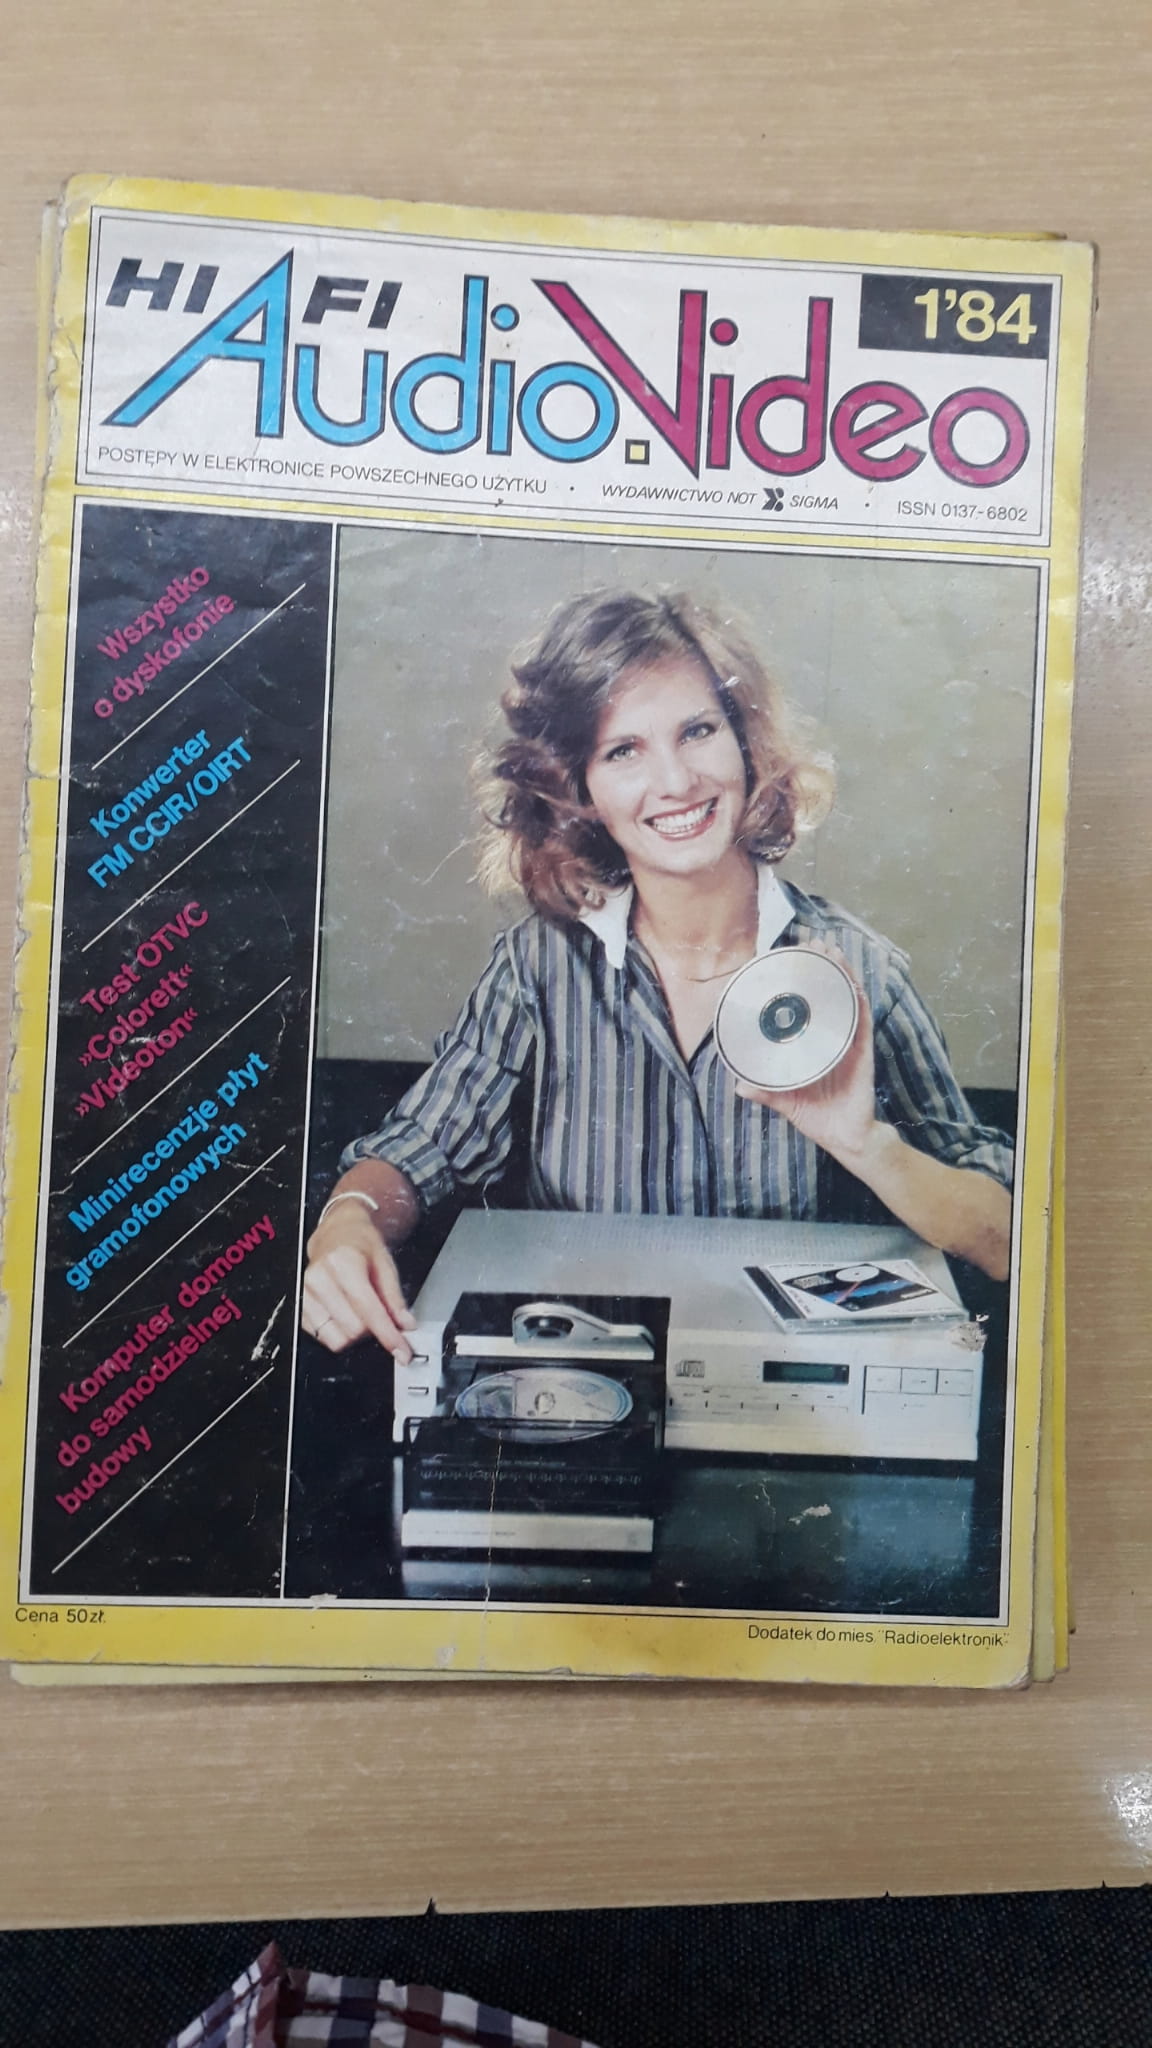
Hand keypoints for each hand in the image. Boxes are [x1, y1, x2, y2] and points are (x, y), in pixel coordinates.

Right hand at [302, 1201, 416, 1362]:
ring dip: (355, 1335)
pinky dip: (339, 1332)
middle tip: (380, 1317)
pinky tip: (345, 1314)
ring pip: (336, 1339)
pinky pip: (322, 1337)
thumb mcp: (385, 1263)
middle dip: (373, 1331)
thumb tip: (405, 1325)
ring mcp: (305, 1293)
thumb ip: (395, 1298)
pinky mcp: (299, 1307)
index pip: (369, 1310)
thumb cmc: (360, 1245)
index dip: (388, 1335)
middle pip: (353, 1330)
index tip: (401, 1351)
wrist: (337, 1233)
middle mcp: (320, 1278)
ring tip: (360, 1314)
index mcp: (344, 1263)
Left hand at [736, 943, 879, 1167]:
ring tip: (829, 950)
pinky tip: (849, 979)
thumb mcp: (785, 1101)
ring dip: (839, 972)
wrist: (847, 1137)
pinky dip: (856, 997)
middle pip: (828, 993)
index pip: (806, 1006)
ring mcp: (848, 1040)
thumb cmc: (817, 1117)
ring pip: (845, 998)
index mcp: (813, 1044)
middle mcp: (831, 1036)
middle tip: (811, 943)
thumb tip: (738, 1086)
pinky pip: (861, 1018)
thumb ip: (765, 1093)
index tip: (788, 958)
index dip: (800, 981)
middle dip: (821, 966)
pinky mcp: (862, 1049)